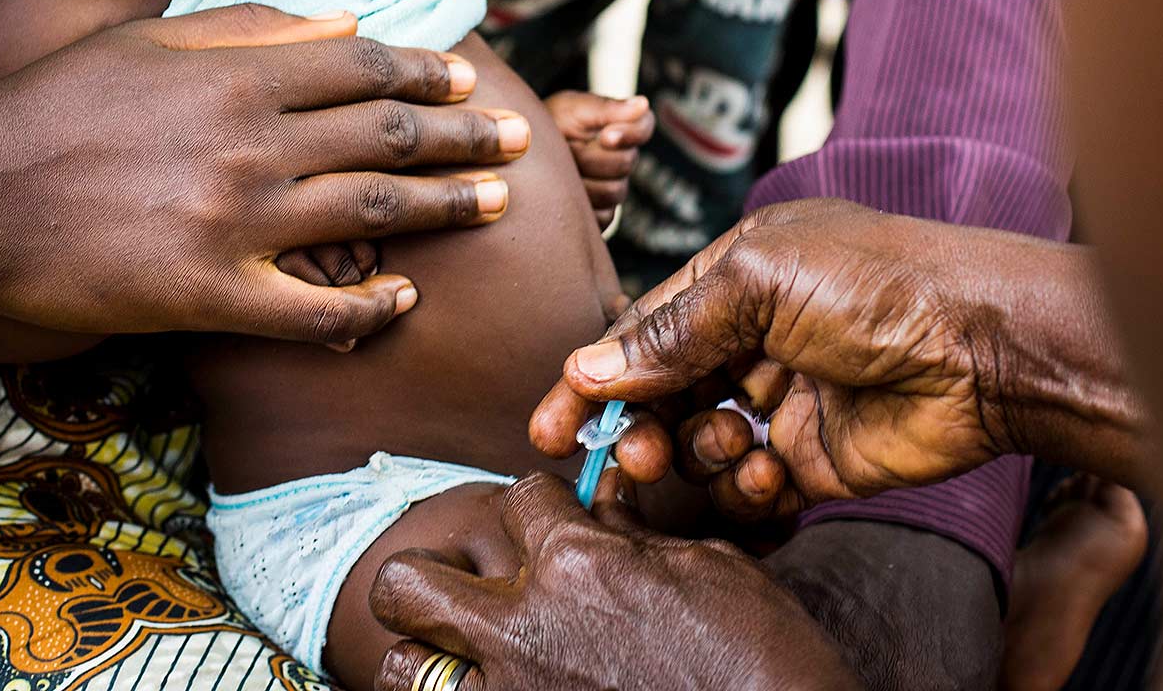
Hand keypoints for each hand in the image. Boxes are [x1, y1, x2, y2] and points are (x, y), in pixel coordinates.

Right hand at [0, 4, 530, 345]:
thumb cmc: (63, 102)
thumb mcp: (157, 37)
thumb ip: (260, 27)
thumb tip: (348, 22)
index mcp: (240, 74)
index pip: (364, 68)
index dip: (428, 76)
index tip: (470, 84)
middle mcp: (252, 141)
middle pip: (386, 134)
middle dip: (463, 136)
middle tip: (518, 142)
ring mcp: (235, 221)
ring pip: (369, 209)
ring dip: (444, 205)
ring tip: (497, 204)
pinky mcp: (208, 294)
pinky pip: (311, 309)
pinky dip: (365, 307)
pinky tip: (405, 301)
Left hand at [369, 472, 860, 690]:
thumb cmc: (762, 656)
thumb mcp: (707, 570)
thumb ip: (633, 538)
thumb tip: (600, 513)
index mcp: (576, 562)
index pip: (517, 496)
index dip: (539, 506)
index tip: (555, 528)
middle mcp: (524, 629)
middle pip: (408, 582)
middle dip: (432, 578)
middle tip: (474, 593)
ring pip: (401, 667)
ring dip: (430, 656)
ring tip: (471, 659)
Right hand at [531, 200, 1022, 517]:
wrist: (986, 347)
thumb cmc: (877, 284)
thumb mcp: (758, 283)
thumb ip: (669, 331)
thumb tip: (587, 368)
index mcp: (734, 278)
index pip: (640, 332)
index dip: (591, 379)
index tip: (549, 428)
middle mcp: (753, 337)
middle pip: (662, 395)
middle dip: (640, 428)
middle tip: (632, 457)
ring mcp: (782, 399)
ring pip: (699, 443)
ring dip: (698, 453)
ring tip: (729, 445)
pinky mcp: (813, 458)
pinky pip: (750, 486)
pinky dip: (747, 486)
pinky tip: (771, 470)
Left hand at [544, 91, 652, 226]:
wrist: (521, 154)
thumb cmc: (548, 125)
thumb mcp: (571, 109)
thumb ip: (606, 108)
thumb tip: (642, 103)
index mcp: (619, 126)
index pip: (644, 127)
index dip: (629, 134)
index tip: (605, 136)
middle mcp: (622, 157)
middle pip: (624, 163)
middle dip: (591, 156)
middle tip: (566, 149)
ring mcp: (613, 186)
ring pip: (613, 191)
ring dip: (584, 180)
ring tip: (563, 170)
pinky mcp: (601, 214)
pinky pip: (604, 215)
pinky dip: (582, 205)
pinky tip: (564, 191)